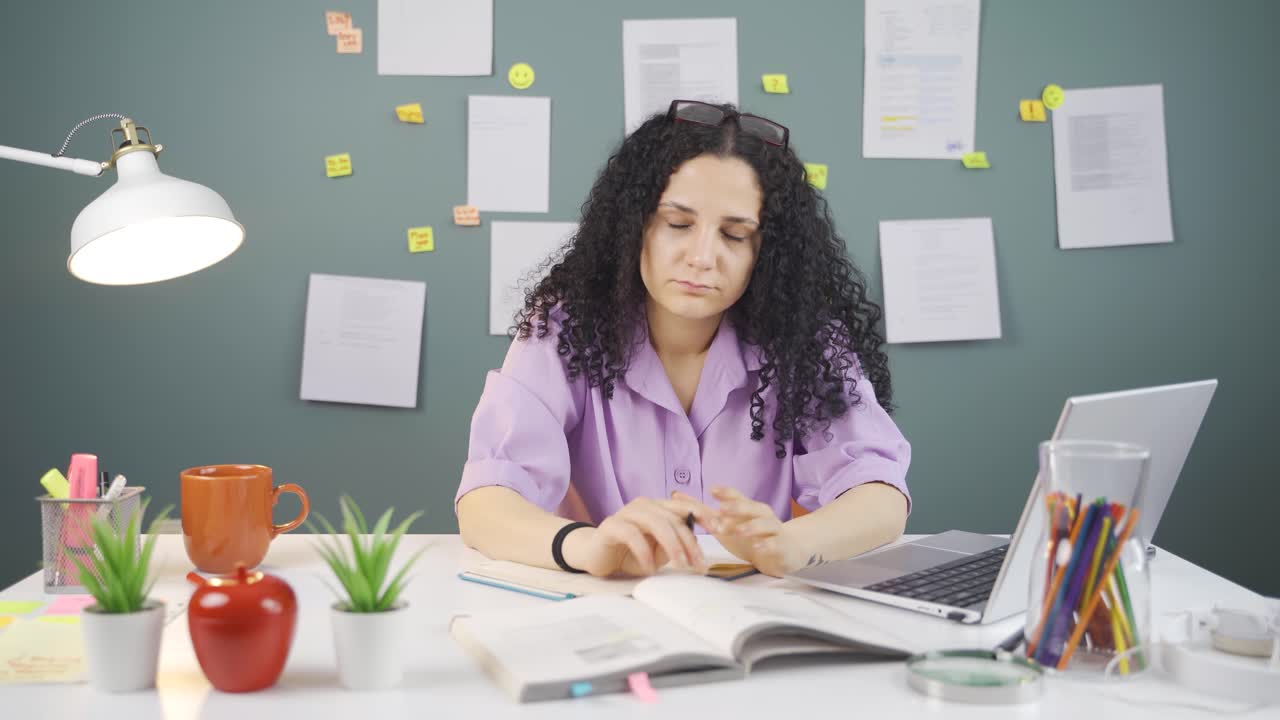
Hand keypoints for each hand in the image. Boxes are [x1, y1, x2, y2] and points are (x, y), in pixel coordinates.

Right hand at [564, 497, 717, 577]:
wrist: (595, 556)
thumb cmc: (629, 553)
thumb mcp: (658, 551)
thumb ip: (675, 545)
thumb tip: (699, 551)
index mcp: (658, 508)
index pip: (686, 507)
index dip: (705, 515)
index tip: (721, 529)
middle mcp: (644, 506)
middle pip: (674, 518)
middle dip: (690, 542)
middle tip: (699, 564)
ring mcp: (626, 513)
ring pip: (656, 523)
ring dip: (672, 545)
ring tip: (680, 565)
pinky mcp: (611, 526)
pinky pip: (632, 535)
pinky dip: (644, 552)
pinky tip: (650, 567)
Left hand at [677, 487, 806, 577]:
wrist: (786, 550)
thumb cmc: (751, 535)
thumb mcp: (727, 523)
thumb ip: (704, 511)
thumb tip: (676, 495)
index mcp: (748, 508)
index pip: (737, 496)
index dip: (726, 493)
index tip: (711, 490)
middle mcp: (762, 515)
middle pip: (751, 507)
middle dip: (736, 508)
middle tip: (721, 510)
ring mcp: (773, 529)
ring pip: (764, 524)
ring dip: (749, 526)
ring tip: (737, 531)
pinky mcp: (782, 546)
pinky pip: (776, 543)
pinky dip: (767, 544)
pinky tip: (758, 547)